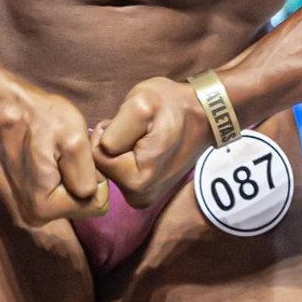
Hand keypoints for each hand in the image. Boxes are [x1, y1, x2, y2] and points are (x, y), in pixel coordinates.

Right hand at [0, 83, 110, 224]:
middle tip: (70, 151)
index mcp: (45, 207)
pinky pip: (65, 193)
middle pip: (86, 204)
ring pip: (77, 198)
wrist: (9, 109)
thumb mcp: (74, 141)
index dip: (96, 175)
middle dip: (86, 176)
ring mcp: (32, 209)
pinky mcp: (32, 200)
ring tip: (61, 152)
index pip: (98, 203)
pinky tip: (55, 157)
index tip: (79, 153)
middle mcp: (35, 216)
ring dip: (76, 175)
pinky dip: (66, 175)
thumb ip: (88, 175)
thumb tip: (92, 193)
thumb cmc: (42, 118)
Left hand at [91, 76, 210, 205]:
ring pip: (111, 168)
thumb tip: (102, 149)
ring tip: (145, 136)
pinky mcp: (146, 192)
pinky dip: (127, 155)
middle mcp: (138, 197)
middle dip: (114, 143)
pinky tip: (146, 145)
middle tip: (139, 130)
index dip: (108, 132)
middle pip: (102, 165)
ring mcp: (144, 197)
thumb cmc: (172, 106)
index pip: (96, 155)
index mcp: (136, 181)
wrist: (205, 115)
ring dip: (121, 148)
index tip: (131, 125)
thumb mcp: (140, 104)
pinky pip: (121, 171)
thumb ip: (114, 130)